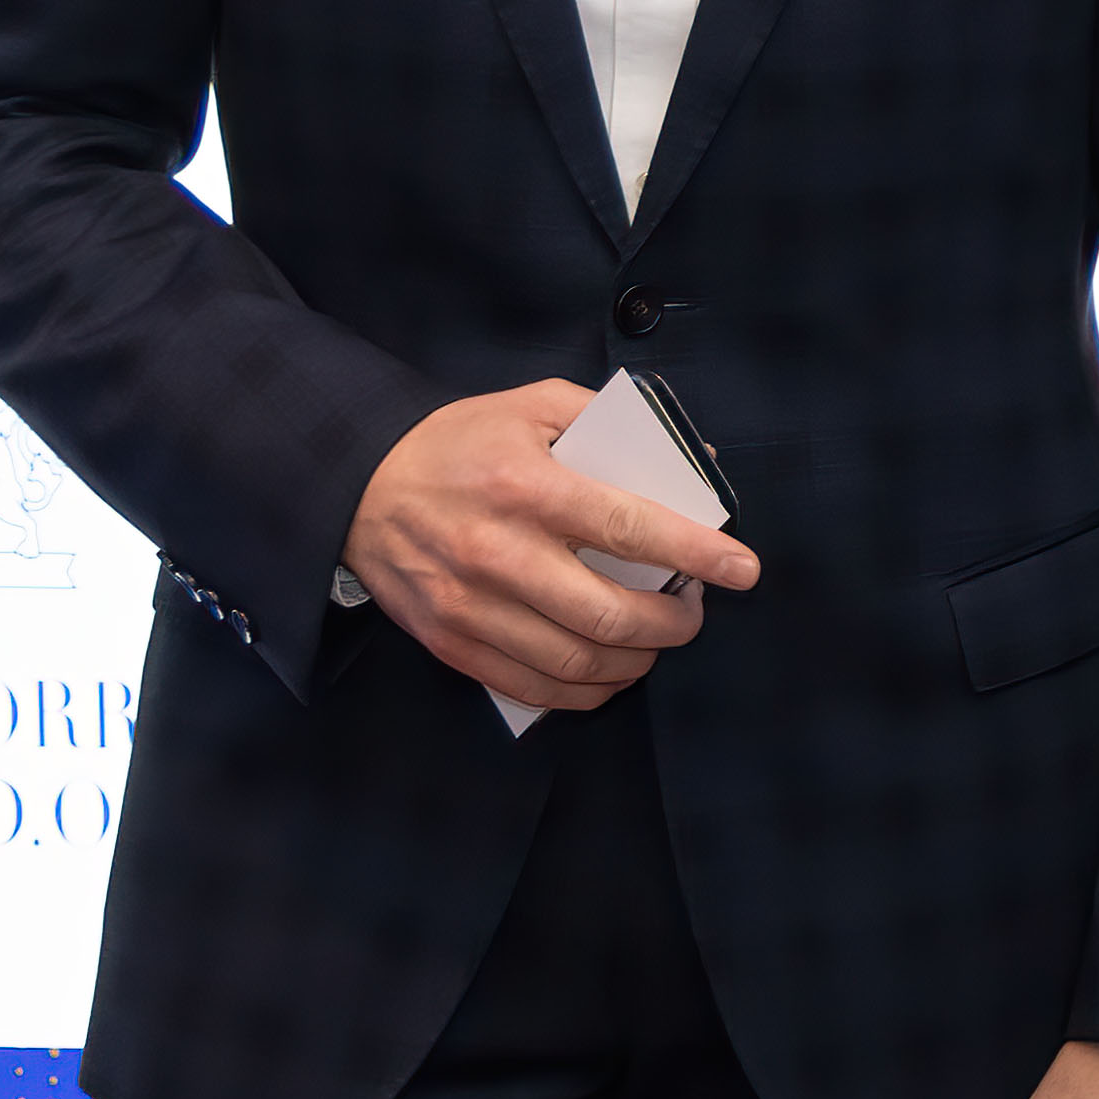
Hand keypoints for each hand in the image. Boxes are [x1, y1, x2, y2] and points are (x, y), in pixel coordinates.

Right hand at [343, 384, 760, 715]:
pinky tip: (611, 670)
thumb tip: (689, 458)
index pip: (628, 527)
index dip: (695, 553)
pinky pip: (533, 687)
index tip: (742, 569)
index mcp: (526, 486)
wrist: (356, 485)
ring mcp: (470, 607)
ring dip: (636, 661)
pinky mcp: (451, 643)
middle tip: (695, 610)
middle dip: (673, 623)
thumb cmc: (457, 443)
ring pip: (576, 663)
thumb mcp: (532, 406)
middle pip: (608, 614)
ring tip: (657, 639)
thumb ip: (609, 422)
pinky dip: (586, 691)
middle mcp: (498, 552)